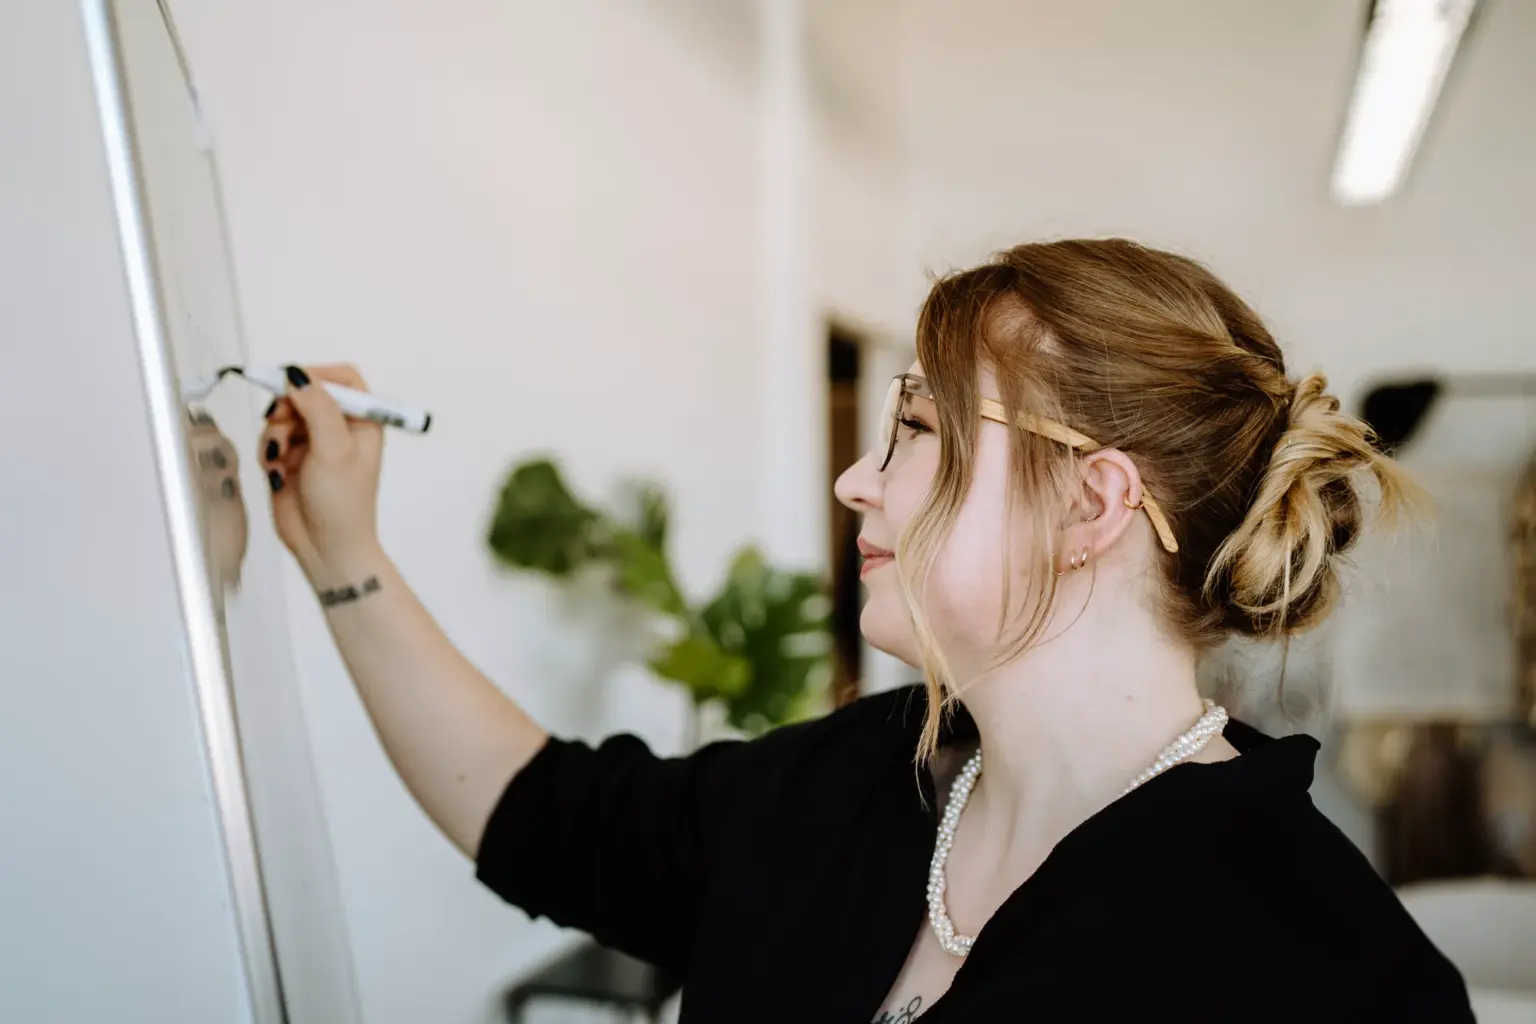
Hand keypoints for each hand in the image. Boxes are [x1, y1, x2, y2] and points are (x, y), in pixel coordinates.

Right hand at [258, 363, 384, 579]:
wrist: (325, 546)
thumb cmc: (342, 502)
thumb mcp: (334, 449)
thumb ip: (318, 408)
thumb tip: (298, 374)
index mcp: (363, 421)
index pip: (342, 378)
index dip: (315, 376)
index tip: (291, 386)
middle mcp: (340, 427)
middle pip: (305, 393)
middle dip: (288, 408)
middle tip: (279, 424)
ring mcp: (315, 442)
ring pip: (284, 415)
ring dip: (275, 433)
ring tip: (280, 459)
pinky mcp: (292, 458)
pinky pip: (272, 438)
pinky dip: (269, 451)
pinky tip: (276, 472)